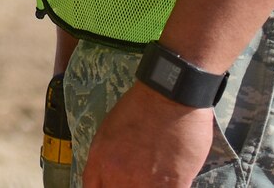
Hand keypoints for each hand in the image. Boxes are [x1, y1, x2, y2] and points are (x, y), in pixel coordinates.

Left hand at [81, 83, 215, 187]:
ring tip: (155, 174)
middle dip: (126, 185)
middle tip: (137, 178)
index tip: (113, 183)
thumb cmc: (140, 107)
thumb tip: (109, 175)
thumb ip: (106, 158)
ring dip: (148, 186)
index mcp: (100, 161)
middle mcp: (119, 176)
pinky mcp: (173, 185)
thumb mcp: (108, 131)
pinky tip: (171, 179)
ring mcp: (146, 183)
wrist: (169, 95)